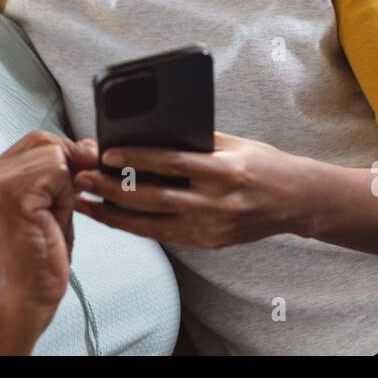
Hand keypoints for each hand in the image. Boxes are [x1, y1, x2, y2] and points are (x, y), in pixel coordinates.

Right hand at [0, 132, 97, 346]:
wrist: (22, 298)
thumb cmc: (36, 258)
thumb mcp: (50, 204)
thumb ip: (62, 173)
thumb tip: (89, 147)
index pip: (36, 141)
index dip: (64, 157)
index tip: (70, 188)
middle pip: (44, 142)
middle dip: (67, 170)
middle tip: (62, 206)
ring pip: (53, 155)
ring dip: (64, 188)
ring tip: (48, 219)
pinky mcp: (8, 194)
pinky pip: (56, 171)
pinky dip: (64, 196)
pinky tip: (48, 221)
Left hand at [72, 132, 306, 247]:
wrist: (295, 200)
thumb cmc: (261, 163)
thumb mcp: (232, 143)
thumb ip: (194, 141)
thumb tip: (147, 134)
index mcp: (224, 171)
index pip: (172, 163)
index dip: (137, 159)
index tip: (106, 153)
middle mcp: (216, 203)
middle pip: (154, 197)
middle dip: (113, 189)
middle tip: (82, 179)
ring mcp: (211, 228)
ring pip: (152, 224)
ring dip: (114, 214)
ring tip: (85, 202)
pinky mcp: (207, 243)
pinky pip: (163, 235)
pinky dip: (134, 226)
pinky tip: (111, 217)